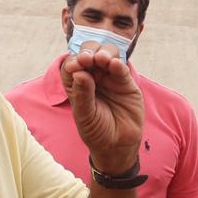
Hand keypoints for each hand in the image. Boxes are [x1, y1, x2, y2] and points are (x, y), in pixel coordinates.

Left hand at [60, 42, 143, 173]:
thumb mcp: (85, 115)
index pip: (72, 65)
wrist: (117, 145)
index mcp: (77, 84)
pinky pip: (122, 69)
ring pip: (106, 56)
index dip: (73, 61)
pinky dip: (118, 64)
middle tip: (87, 59)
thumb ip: (82, 94)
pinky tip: (114, 64)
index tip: (75, 65)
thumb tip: (79, 72)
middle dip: (88, 52)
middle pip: (89, 54)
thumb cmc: (96, 131)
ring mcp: (109, 78)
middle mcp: (92, 77)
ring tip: (101, 59)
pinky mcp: (126, 83)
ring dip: (103, 53)